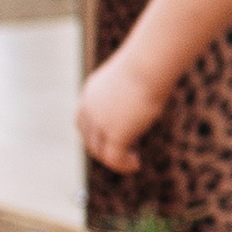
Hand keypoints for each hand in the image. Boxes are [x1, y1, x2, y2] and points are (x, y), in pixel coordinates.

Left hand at [77, 47, 159, 174]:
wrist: (147, 66)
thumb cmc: (148, 65)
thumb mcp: (135, 78)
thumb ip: (132, 89)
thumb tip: (146, 95)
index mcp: (91, 93)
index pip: (83, 122)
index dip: (95, 136)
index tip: (116, 139)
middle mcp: (90, 108)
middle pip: (89, 139)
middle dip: (104, 150)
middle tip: (127, 154)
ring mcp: (100, 121)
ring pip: (99, 151)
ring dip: (114, 161)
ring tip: (133, 162)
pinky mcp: (115, 132)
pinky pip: (114, 158)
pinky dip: (123, 165)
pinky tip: (136, 164)